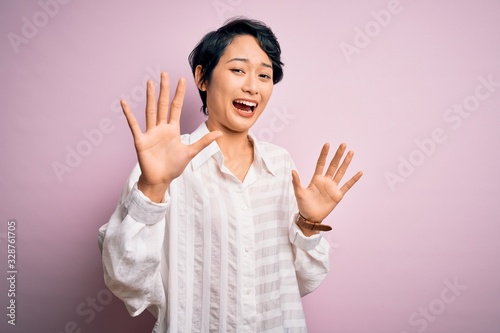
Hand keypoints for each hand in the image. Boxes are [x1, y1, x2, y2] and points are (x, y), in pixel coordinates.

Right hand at [121, 72, 221, 201]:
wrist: (160, 180)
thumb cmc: (173, 167)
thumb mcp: (190, 152)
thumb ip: (204, 142)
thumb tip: (219, 133)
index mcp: (172, 129)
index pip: (176, 107)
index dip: (179, 94)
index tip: (182, 80)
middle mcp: (161, 128)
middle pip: (163, 104)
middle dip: (164, 89)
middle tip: (164, 73)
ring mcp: (150, 133)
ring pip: (150, 111)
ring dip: (149, 97)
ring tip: (149, 82)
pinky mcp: (141, 140)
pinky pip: (134, 125)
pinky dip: (129, 115)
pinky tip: (124, 103)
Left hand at [291, 143, 361, 223]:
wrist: (310, 218)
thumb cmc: (303, 205)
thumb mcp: (298, 193)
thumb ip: (296, 182)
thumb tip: (292, 171)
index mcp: (316, 179)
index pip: (321, 163)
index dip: (324, 154)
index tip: (327, 144)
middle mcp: (326, 181)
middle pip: (333, 165)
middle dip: (338, 155)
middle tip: (343, 144)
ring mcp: (332, 187)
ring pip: (341, 172)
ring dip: (346, 162)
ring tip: (351, 152)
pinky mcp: (338, 195)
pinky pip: (347, 185)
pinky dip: (354, 179)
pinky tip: (359, 172)